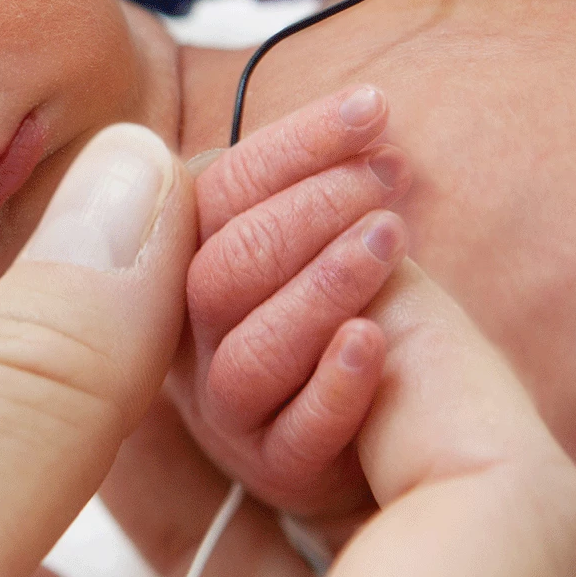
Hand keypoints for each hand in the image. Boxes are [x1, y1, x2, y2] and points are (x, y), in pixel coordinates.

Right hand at [178, 85, 408, 519]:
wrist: (387, 420)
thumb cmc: (348, 307)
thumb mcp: (311, 237)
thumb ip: (291, 188)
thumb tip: (351, 111)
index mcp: (184, 264)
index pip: (210, 190)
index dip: (293, 146)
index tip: (371, 108)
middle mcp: (191, 339)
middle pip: (219, 271)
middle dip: (308, 208)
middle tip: (388, 175)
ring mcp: (228, 409)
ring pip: (248, 352)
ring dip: (323, 285)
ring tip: (392, 236)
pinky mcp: (276, 468)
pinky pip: (295, 434)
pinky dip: (334, 384)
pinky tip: (376, 339)